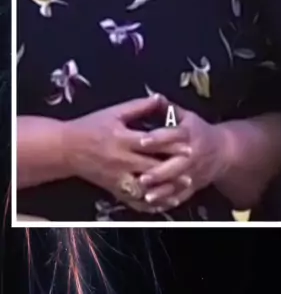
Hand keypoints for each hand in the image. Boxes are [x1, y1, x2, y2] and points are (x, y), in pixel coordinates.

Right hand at [64, 94, 190, 210]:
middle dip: (173, 168)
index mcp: (122, 139)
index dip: (170, 143)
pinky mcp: (114, 190)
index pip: (151, 142)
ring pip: (145, 188)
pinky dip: (150, 204)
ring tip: (183, 187)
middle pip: (151, 167)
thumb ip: (138, 106)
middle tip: (192, 166)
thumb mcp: (114, 112)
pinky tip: (164, 203)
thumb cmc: (91, 126)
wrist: (67, 149)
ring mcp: (117, 178)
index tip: (188, 142)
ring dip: (165, 189)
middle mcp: (121, 160)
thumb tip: (160, 98)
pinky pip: (134, 201)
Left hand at [135, 98, 228, 211]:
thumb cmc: (201, 132)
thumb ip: (170, 109)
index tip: (142, 141)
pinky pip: (181, 196)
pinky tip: (155, 204)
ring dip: (161, 190)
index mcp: (188, 134)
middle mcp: (191, 154)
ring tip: (146, 194)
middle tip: (141, 177)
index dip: (157, 138)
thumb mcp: (188, 116)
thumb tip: (156, 97)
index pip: (172, 135)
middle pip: (174, 164)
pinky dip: (168, 201)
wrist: (223, 151)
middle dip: (158, 172)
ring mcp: (192, 172)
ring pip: (176, 184)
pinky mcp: (193, 186)